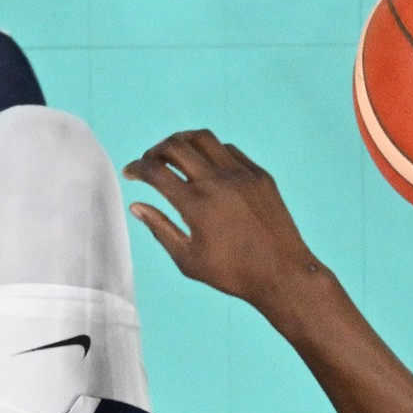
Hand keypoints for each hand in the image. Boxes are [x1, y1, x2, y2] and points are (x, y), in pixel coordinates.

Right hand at [123, 130, 319, 309]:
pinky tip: (206, 165)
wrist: (282, 273)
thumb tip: (137, 206)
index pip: (156, 172)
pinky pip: (229, 150)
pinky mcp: (259, 174)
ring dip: (182, 141)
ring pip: (203, 138)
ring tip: (175, 154)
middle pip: (175, 146)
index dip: (137, 168)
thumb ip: (160, 229)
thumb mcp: (188, 260)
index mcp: (195, 204)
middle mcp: (217, 181)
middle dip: (155, 151)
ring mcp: (241, 174)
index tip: (130, 173)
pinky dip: (210, 151)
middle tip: (150, 163)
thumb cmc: (233, 274)